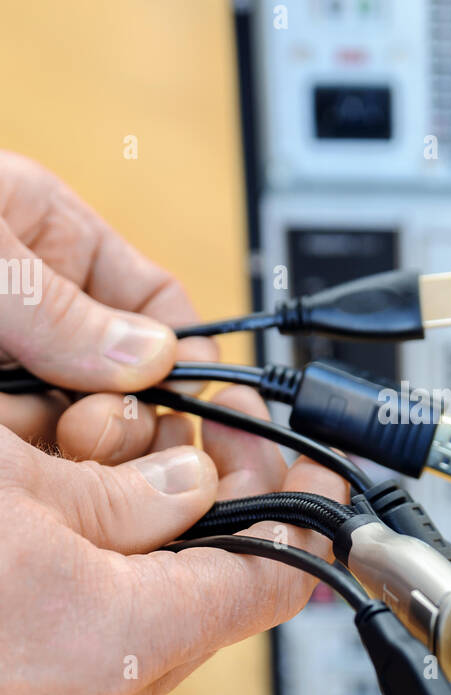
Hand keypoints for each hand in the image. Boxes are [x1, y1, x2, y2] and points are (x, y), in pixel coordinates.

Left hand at [0, 149, 216, 460]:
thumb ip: (57, 306)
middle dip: (127, 410)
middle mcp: (34, 305)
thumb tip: (152, 357)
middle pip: (123, 376)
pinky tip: (24, 452)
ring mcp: (2, 359)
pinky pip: (26, 445)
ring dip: (79, 443)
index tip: (187, 397)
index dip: (183, 351)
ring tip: (54, 438)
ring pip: (75, 421)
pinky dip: (32, 459)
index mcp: (51, 236)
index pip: (156, 297)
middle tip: (101, 427)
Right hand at [0, 384, 347, 694]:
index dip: (306, 516)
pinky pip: (96, 648)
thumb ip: (124, 493)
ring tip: (116, 464)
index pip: (264, 584)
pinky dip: (100, 586)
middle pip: (210, 597)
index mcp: (113, 647)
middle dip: (216, 508)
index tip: (321, 478)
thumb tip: (186, 489)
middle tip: (208, 440)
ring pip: (151, 620)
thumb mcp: (15, 484)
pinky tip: (70, 522)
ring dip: (151, 541)